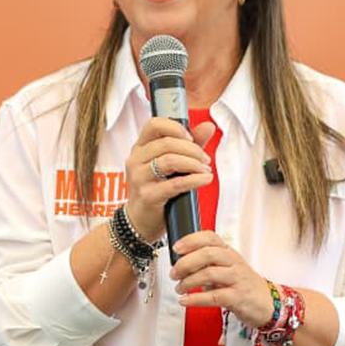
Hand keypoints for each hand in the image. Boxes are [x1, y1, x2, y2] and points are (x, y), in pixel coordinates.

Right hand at [123, 117, 216, 239]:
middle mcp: (135, 160)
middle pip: (167, 143)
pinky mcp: (148, 196)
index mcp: (140, 147)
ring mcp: (139, 178)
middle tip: (205, 159)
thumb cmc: (157, 189)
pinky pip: (175, 184)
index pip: (154, 124)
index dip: (176, 127)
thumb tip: (209, 126)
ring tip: (206, 170)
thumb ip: (189, 144)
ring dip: (194, 163)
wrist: (140, 221)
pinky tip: (205, 179)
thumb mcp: (171, 164)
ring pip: (170, 160)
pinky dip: (195, 179)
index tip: (191, 138)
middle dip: (192, 149)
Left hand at [171, 231, 274, 328]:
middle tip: (174, 274)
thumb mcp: (227, 268)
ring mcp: (237, 279)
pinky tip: (186, 301)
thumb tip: (181, 263)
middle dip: (186, 263)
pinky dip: (196, 299)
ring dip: (188, 282)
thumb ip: (207, 264)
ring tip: (180, 288)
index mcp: (229, 252)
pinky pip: (214, 296)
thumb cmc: (243, 284)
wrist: (267, 303)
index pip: (210, 237)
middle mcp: (234, 262)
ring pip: (209, 274)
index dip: (191, 240)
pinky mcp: (238, 297)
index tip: (176, 248)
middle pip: (207, 254)